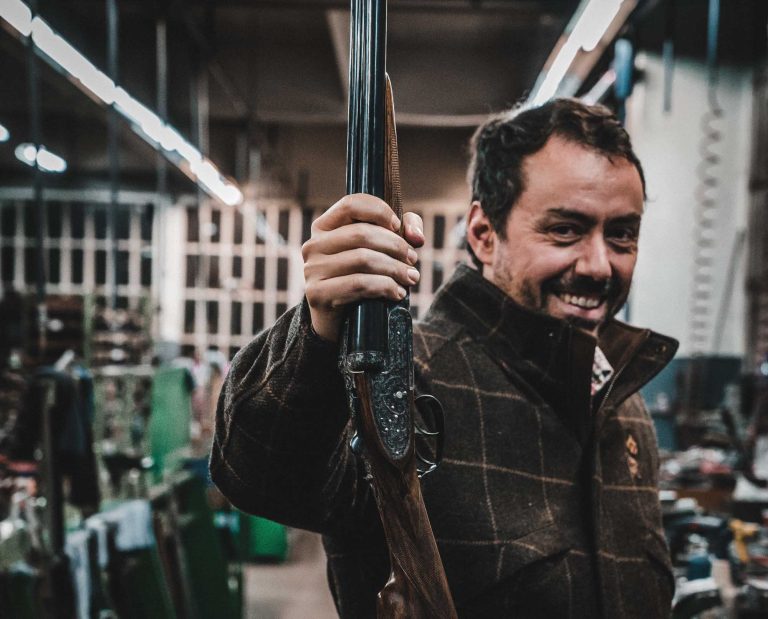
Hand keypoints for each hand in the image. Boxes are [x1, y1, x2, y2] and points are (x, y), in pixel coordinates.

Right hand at [302, 193, 423, 341]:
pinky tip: (397, 293)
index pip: (351, 204)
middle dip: (395, 245)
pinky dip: (384, 287)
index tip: (398, 226)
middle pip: (361, 233)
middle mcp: (314, 245)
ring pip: (362, 259)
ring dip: (394, 268)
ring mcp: (312, 270)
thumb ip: (402, 232)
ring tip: (411, 278)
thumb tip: (416, 237)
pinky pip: (358, 284)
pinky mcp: (317, 293)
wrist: (338, 322)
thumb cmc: (361, 278)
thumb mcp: (379, 251)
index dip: (379, 211)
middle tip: (412, 259)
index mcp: (325, 227)